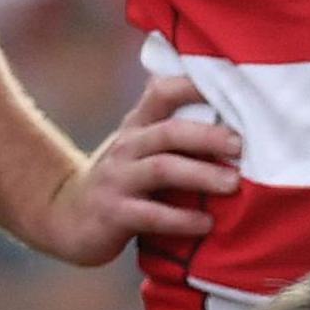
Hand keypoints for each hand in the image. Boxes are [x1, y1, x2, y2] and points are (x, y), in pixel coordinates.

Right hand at [32, 72, 242, 266]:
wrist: (68, 218)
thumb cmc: (120, 181)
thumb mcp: (138, 147)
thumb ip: (170, 127)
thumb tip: (218, 104)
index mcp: (137, 127)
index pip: (162, 92)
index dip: (193, 86)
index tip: (231, 87)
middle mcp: (126, 147)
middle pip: (169, 132)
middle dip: (207, 136)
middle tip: (241, 145)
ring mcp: (118, 179)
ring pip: (162, 169)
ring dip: (201, 175)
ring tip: (233, 184)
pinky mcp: (114, 214)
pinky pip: (151, 215)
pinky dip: (181, 219)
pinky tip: (206, 223)